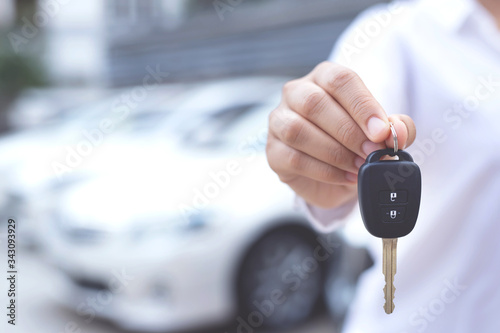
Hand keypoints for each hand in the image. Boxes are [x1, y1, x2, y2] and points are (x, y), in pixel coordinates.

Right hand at [266, 62, 415, 208]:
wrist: (335, 172)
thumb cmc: (355, 140)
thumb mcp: (381, 132)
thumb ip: (396, 127)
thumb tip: (399, 131)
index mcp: (324, 78)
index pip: (340, 80)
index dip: (362, 105)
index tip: (381, 131)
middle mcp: (296, 93)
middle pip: (314, 103)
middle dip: (348, 131)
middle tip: (372, 152)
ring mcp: (279, 121)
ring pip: (297, 130)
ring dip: (334, 152)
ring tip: (358, 166)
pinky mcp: (273, 151)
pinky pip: (293, 158)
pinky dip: (324, 171)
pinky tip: (345, 176)